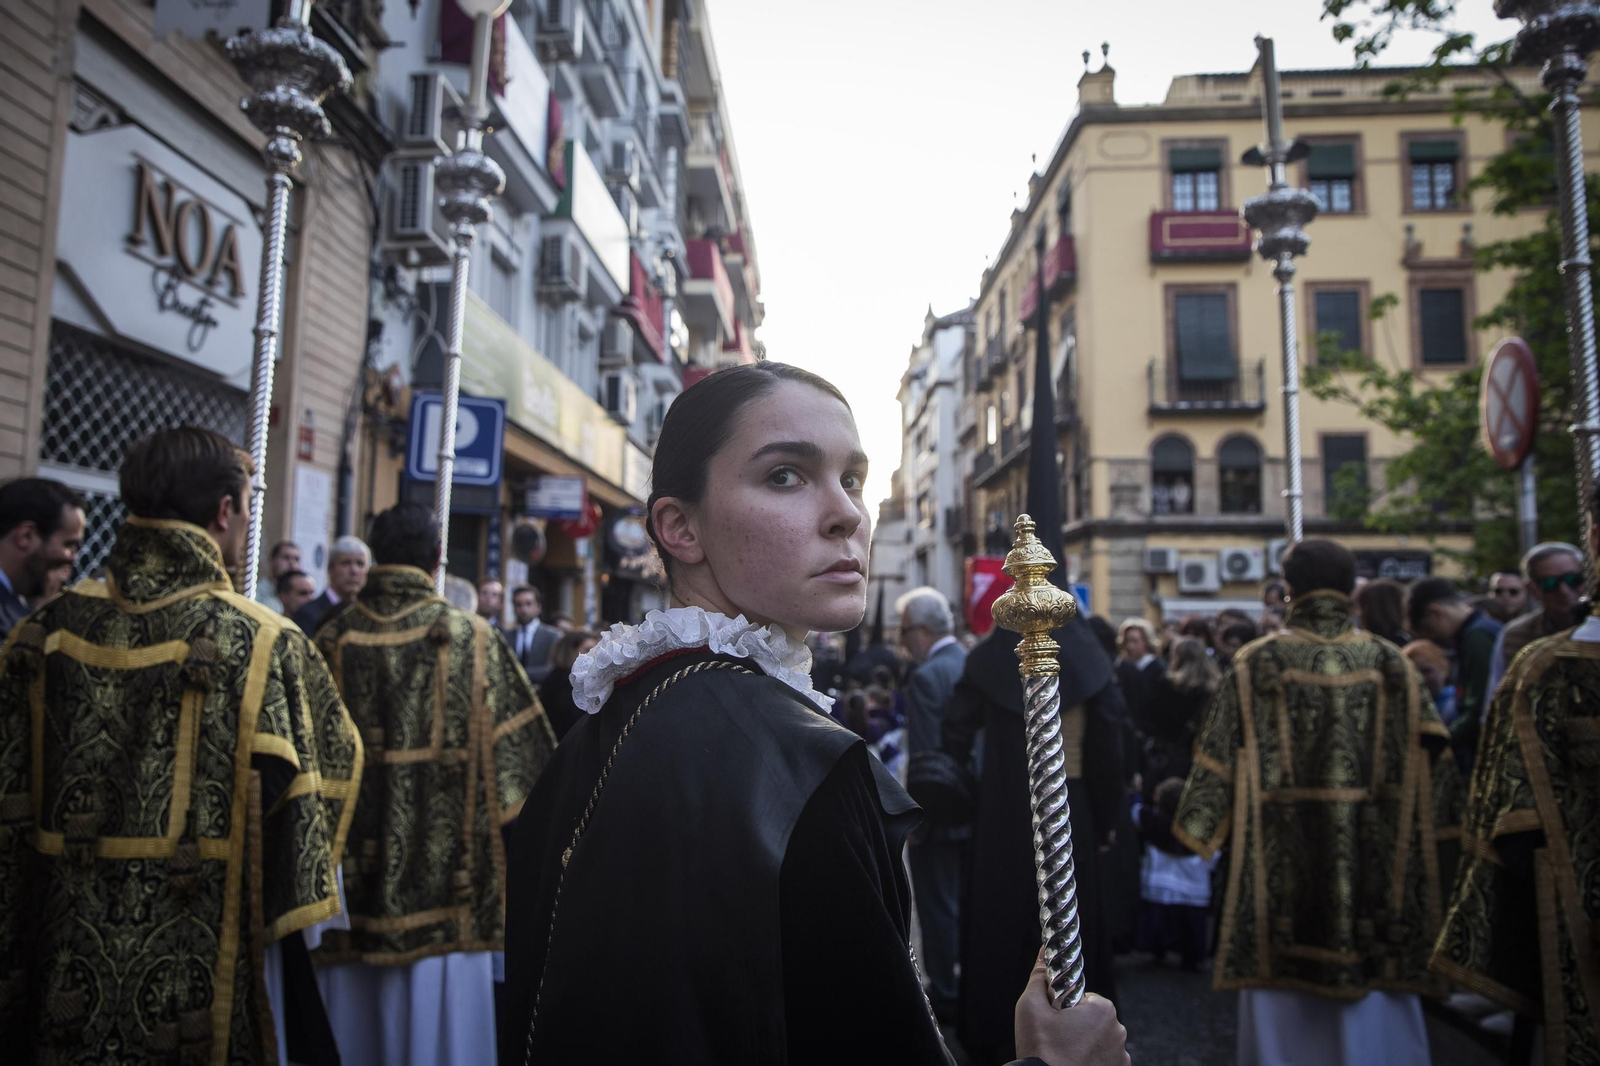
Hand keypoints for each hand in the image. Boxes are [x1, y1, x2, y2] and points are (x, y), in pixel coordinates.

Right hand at [1014, 951, 1128, 1065]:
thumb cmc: (1040, 1049)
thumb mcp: (1031, 1006)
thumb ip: (1039, 976)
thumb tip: (1043, 953)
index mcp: (1102, 1009)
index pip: (1082, 998)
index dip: (1063, 1007)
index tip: (1053, 1021)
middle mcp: (1118, 1030)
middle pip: (1092, 1018)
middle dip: (1076, 1024)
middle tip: (1056, 1037)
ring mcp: (1121, 1054)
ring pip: (1099, 1039)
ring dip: (1085, 1042)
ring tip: (1064, 1052)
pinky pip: (1105, 1057)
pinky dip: (1092, 1059)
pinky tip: (1074, 1062)